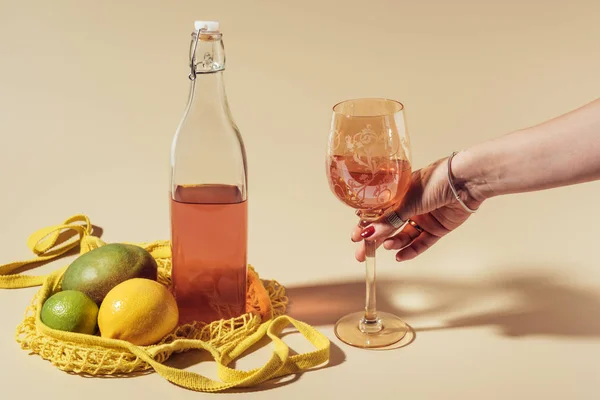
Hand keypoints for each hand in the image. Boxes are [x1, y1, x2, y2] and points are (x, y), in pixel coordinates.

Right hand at [351, 156, 482, 261]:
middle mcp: (409, 206)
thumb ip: (388, 219)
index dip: (366, 224)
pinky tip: (400, 256)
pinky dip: (411, 250)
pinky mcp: (437, 228)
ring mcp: (423, 218)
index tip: (355, 237)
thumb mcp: (406, 200)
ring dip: (394, 243)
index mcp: (398, 193)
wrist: (465, 181)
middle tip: (362, 254)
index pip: (377, 212)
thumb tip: (369, 234)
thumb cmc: (435, 181)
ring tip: (388, 246)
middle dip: (375, 241)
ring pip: (404, 236)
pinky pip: (421, 243)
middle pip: (388, 226)